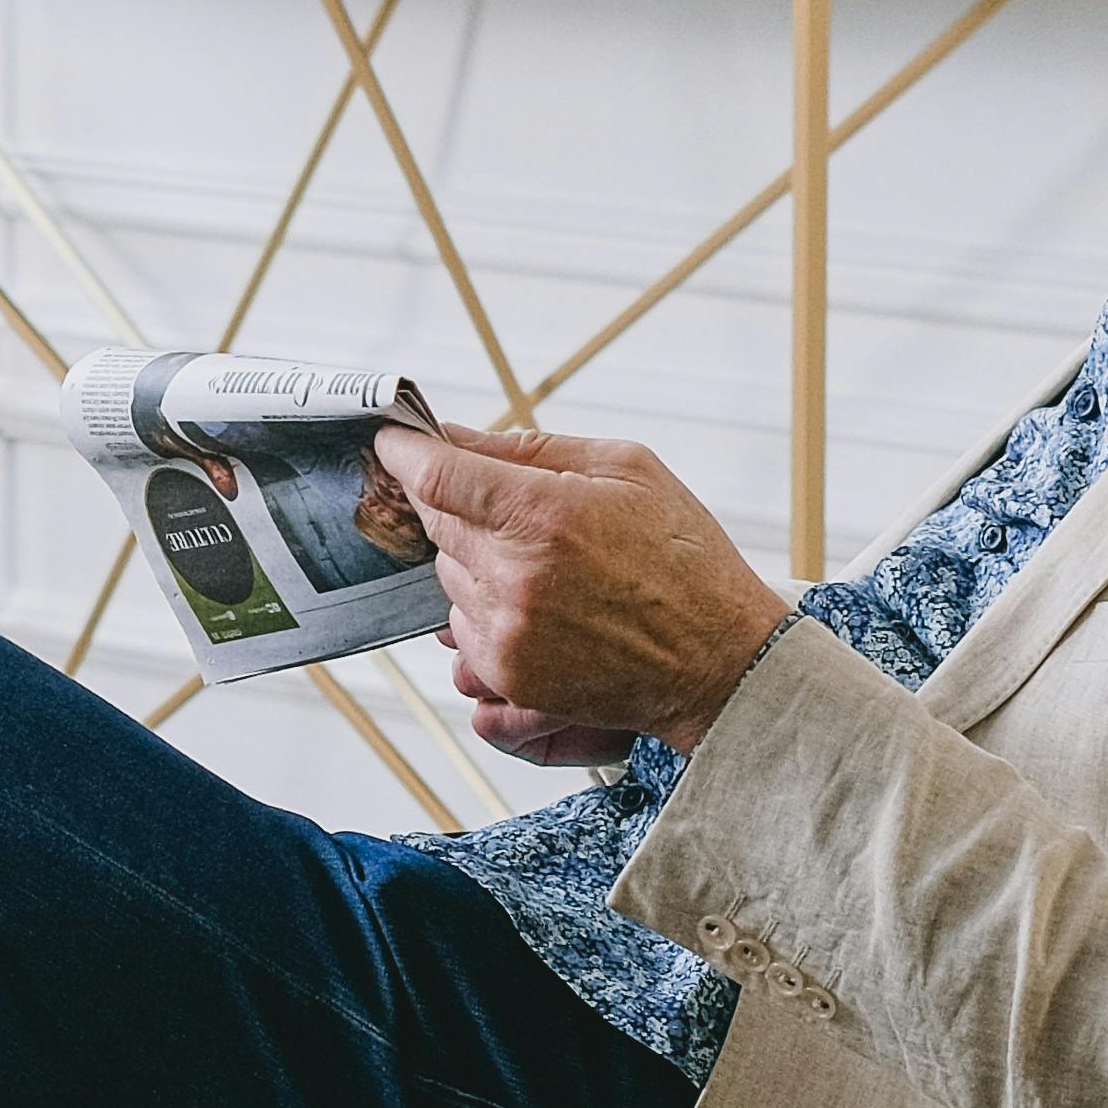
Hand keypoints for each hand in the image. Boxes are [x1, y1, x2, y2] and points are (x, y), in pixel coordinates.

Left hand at [372, 421, 791, 759]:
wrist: (718, 660)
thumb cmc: (682, 557)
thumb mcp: (627, 470)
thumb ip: (532, 448)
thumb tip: (456, 434)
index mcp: (543, 514)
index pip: (434, 475)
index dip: (402, 452)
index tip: (389, 439)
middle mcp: (514, 575)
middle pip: (434, 524)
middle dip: (455, 504)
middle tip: (503, 504)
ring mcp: (506, 630)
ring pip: (447, 576)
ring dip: (476, 559)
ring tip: (544, 562)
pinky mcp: (507, 673)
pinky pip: (462, 627)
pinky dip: (487, 608)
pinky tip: (543, 603)